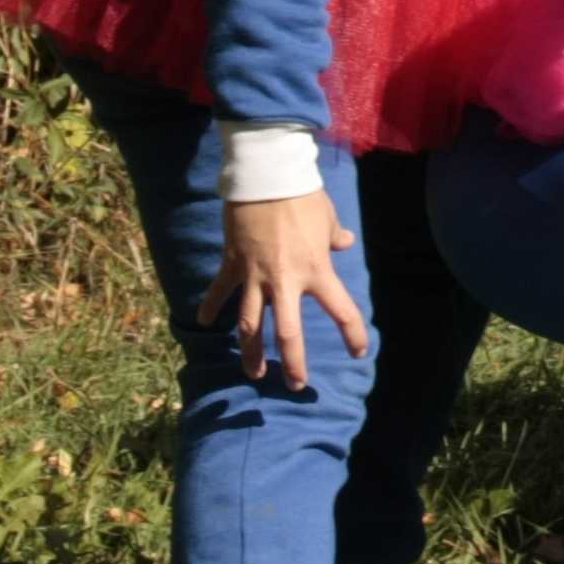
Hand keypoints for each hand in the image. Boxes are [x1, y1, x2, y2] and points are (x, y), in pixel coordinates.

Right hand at [200, 192, 369, 389]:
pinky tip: (205, 324)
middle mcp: (286, 281)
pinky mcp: (233, 265)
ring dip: (250, 351)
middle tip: (295, 385)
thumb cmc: (303, 196)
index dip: (353, 334)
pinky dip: (211, 308)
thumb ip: (334, 236)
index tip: (359, 353)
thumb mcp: (328, 217)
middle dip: (292, 363)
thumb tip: (344, 243)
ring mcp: (256, 276)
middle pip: (288, 333)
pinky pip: (220, 292)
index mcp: (317, 271)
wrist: (267, 178)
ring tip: (253, 373)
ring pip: (250, 324)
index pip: (342, 310)